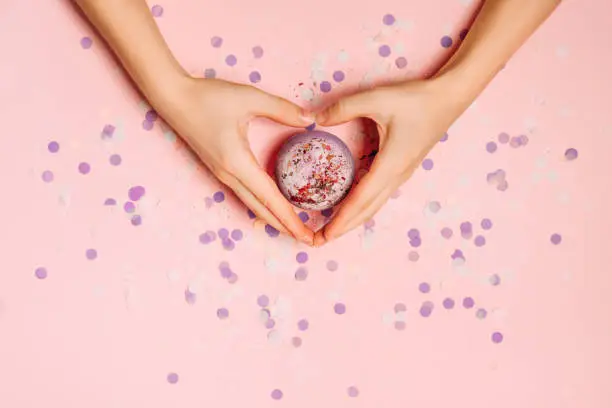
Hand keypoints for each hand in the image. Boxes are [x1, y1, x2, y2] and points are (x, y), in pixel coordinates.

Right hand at [152, 76, 314, 244]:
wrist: (172, 97)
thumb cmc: (208, 96)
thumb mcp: (249, 97)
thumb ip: (281, 109)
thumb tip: (310, 120)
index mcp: (238, 163)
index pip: (269, 198)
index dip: (290, 218)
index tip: (306, 235)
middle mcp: (229, 175)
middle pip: (261, 210)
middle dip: (285, 227)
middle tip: (309, 240)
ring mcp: (222, 174)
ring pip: (252, 205)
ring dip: (273, 219)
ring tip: (294, 229)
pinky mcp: (220, 169)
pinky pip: (244, 194)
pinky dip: (262, 206)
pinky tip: (272, 207)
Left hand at [313, 78, 465, 245]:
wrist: (449, 98)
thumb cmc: (416, 99)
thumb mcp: (377, 98)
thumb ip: (343, 108)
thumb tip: (313, 118)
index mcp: (390, 165)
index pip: (360, 200)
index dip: (340, 220)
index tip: (324, 236)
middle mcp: (396, 176)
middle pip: (366, 211)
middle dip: (343, 228)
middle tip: (319, 240)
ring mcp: (401, 174)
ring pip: (374, 206)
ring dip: (352, 220)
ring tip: (331, 229)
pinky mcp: (402, 169)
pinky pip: (379, 196)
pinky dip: (362, 207)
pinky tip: (350, 206)